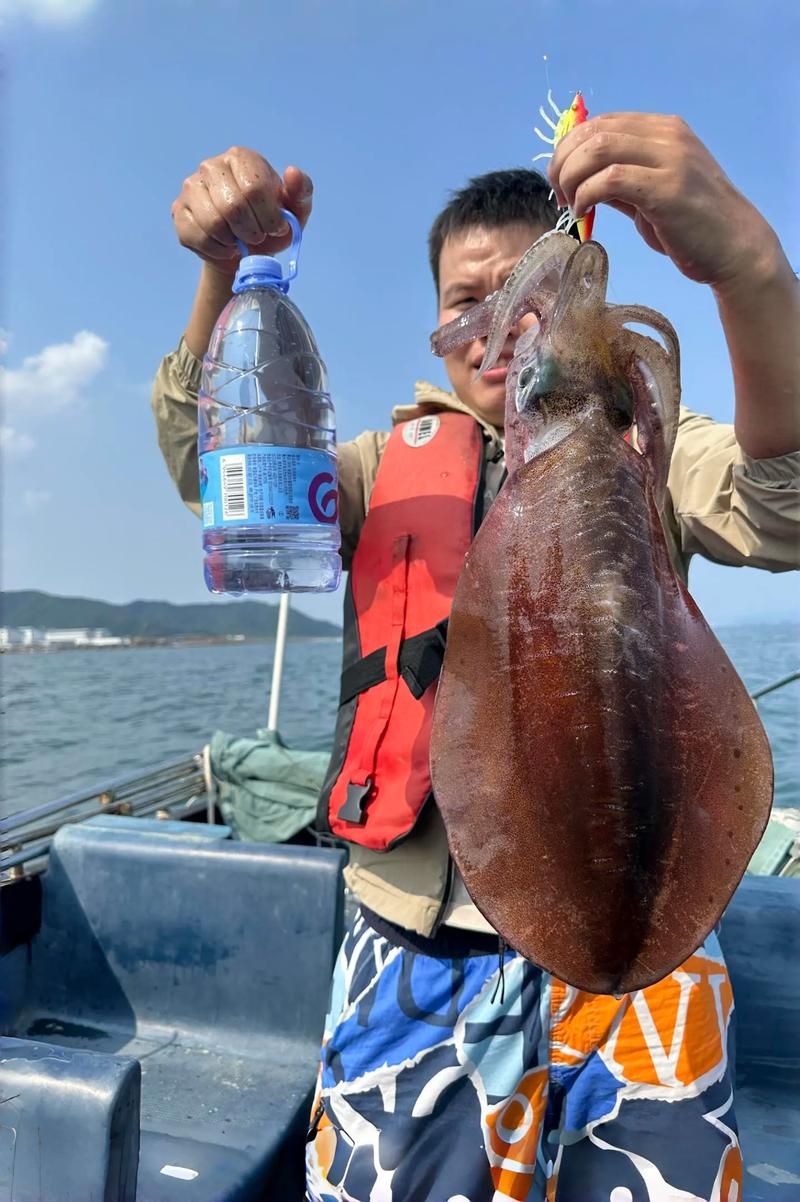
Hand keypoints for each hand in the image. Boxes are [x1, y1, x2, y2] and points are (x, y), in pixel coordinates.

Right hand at [171, 147, 312, 278]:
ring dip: (234, 242)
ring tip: (241, 241)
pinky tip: (226, 247)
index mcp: (241, 158)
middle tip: (257, 238)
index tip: (276, 228)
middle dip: (252, 232)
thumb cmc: (269, 223)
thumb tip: (293, 173)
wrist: (243, 246)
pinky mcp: (179, 212)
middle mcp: (211, 166)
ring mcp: (191, 187)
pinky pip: (198, 238)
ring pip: (213, 224)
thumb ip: (301, 191)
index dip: (269, 217)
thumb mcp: (294, 210)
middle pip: (233, 206)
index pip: (254, 188)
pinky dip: (218, 250)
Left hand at [548, 113, 779, 292]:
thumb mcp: (650, 193)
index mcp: (662, 129)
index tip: (560, 182)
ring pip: (599, 149)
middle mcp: (667, 135)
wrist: (733, 247)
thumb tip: (580, 178)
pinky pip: (611, 179)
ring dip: (572, 177)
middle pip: (594, 132)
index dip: (569, 149)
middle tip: (558, 195)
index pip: (601, 122)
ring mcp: (671, 158)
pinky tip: (584, 212)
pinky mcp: (668, 188)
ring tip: (571, 205)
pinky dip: (587, 195)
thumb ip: (620, 180)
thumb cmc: (691, 225)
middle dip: (563, 163)